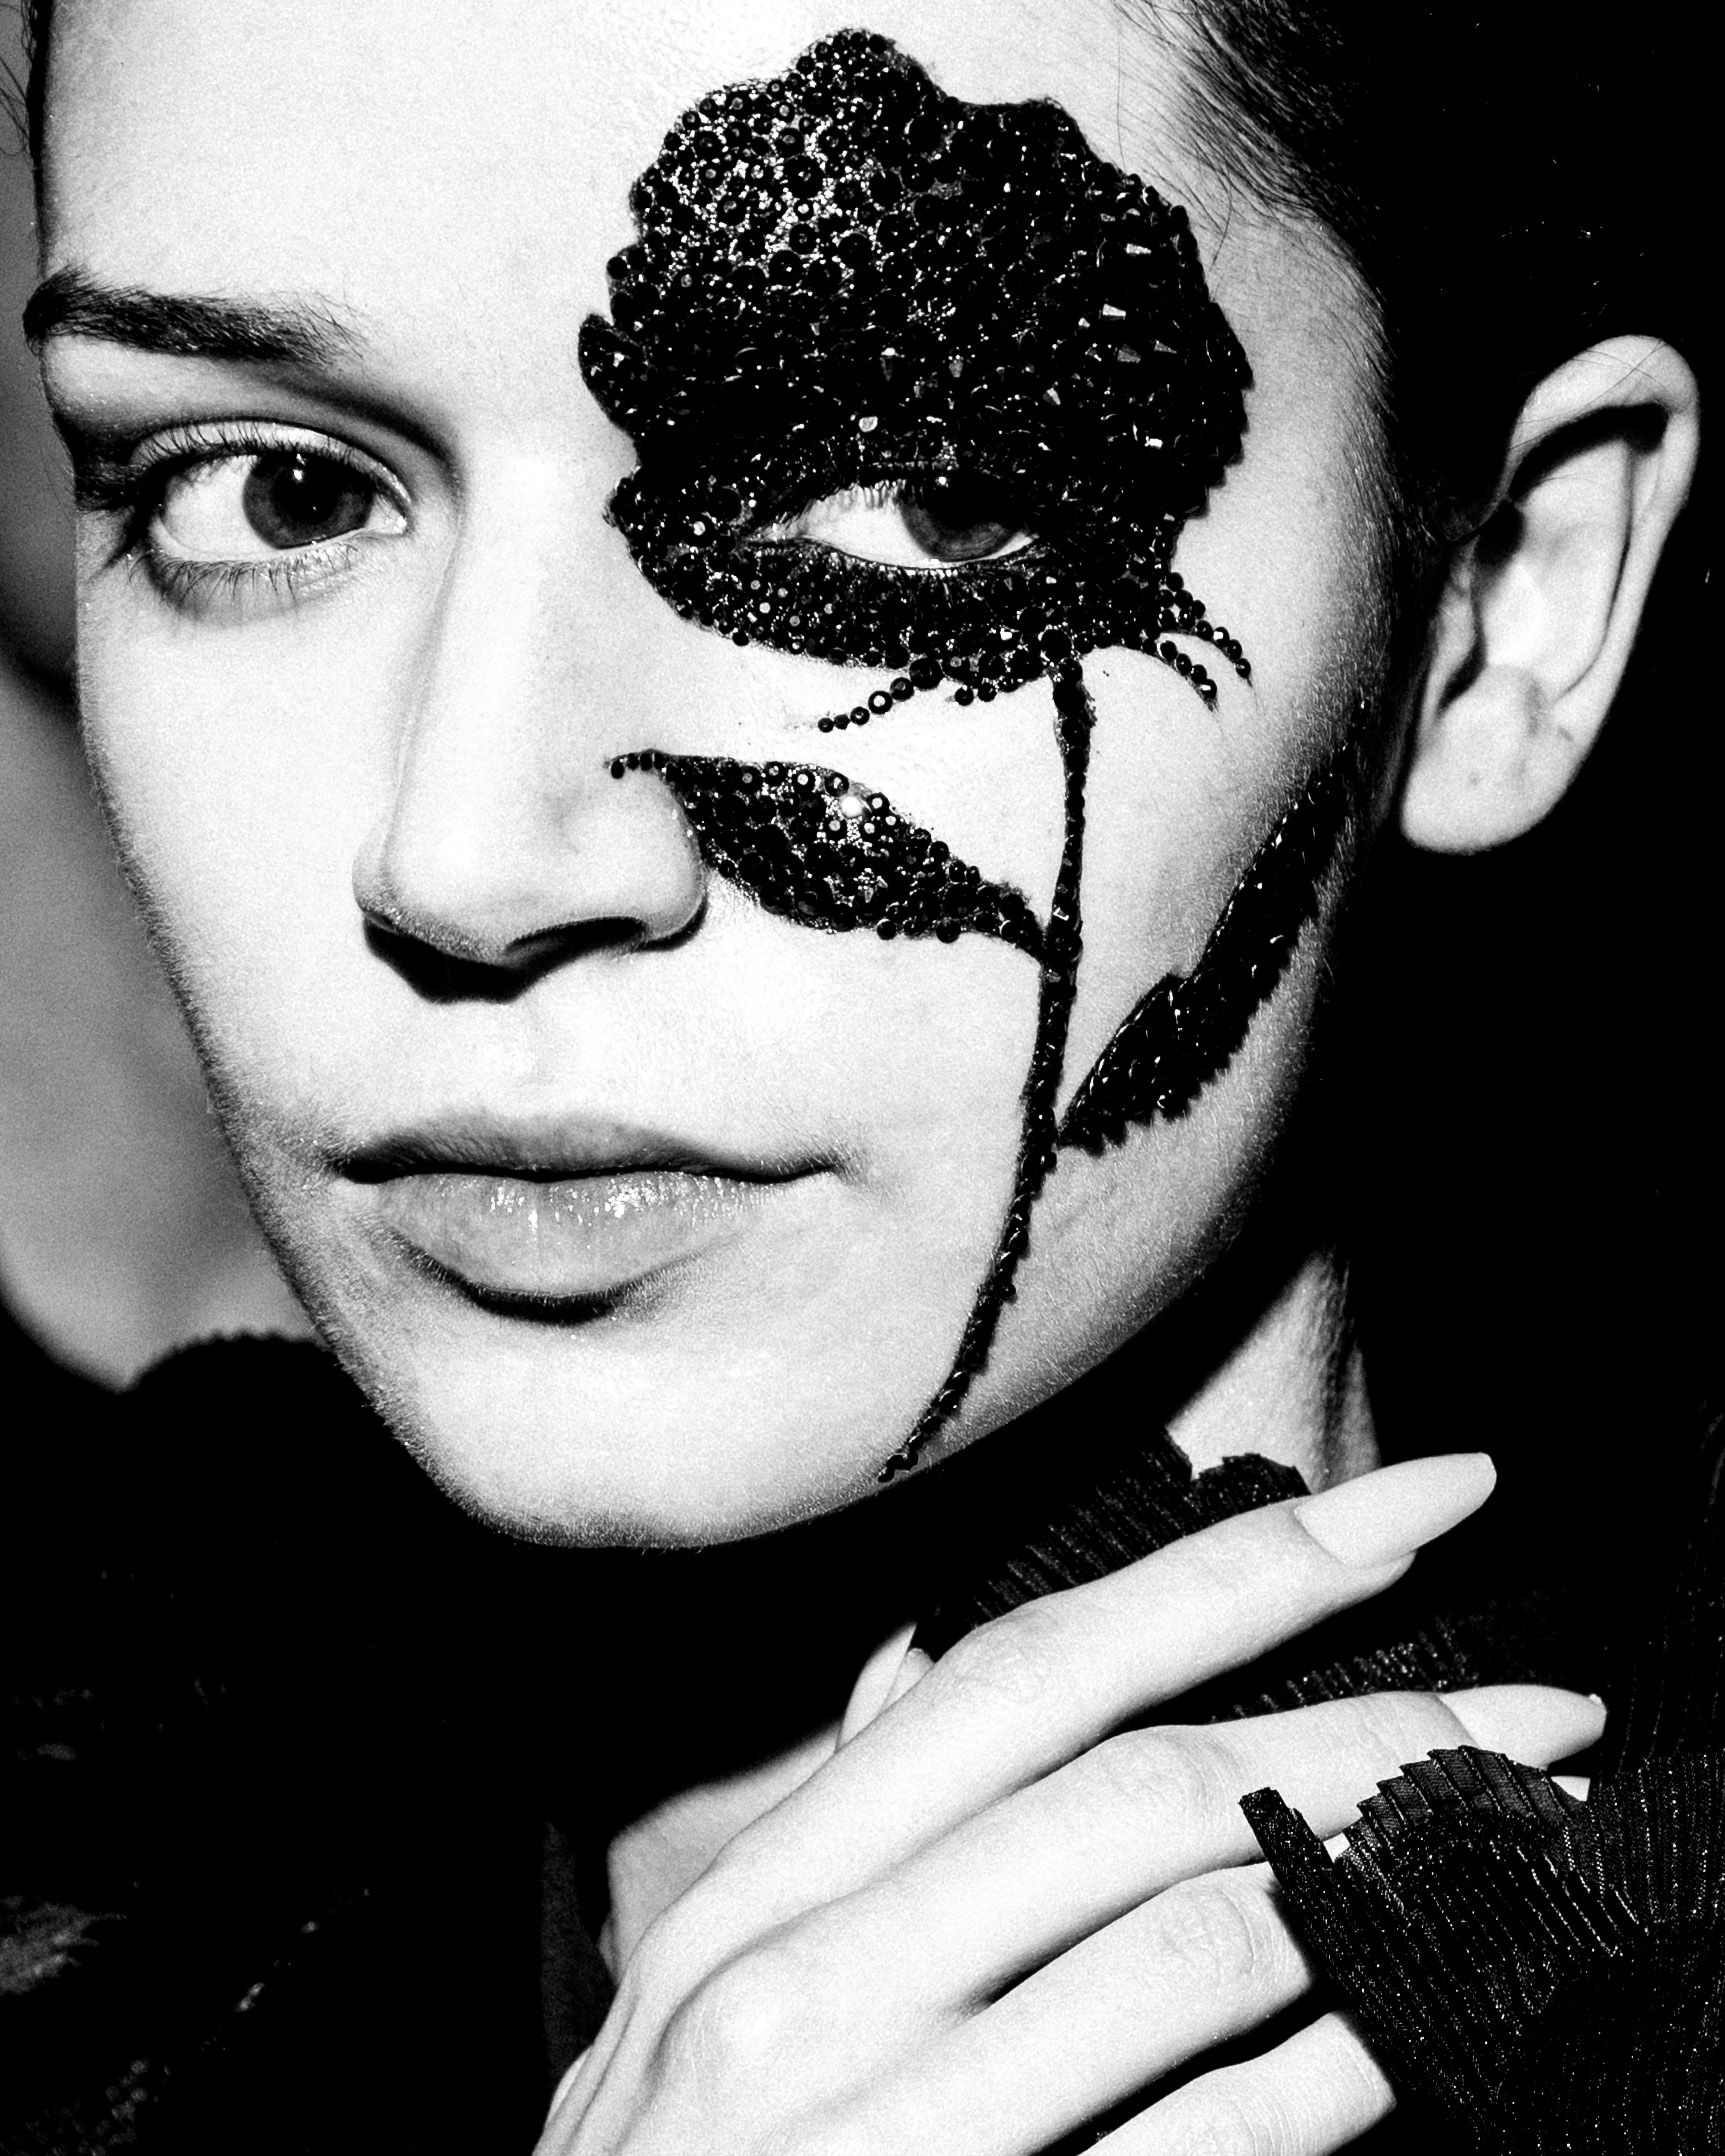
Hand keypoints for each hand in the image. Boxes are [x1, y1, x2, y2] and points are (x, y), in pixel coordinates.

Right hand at [538, 1455, 1603, 2153]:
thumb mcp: (711, 1985)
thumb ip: (838, 1827)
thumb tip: (925, 1659)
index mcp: (770, 1880)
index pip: (1039, 1665)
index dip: (1247, 1566)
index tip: (1421, 1500)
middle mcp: (811, 1971)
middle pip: (1145, 1786)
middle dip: (1374, 1722)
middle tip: (1542, 1709)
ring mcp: (875, 2122)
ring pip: (1196, 1942)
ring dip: (1377, 1885)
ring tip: (1498, 1846)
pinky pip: (1202, 2140)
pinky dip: (1335, 2078)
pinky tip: (1410, 2034)